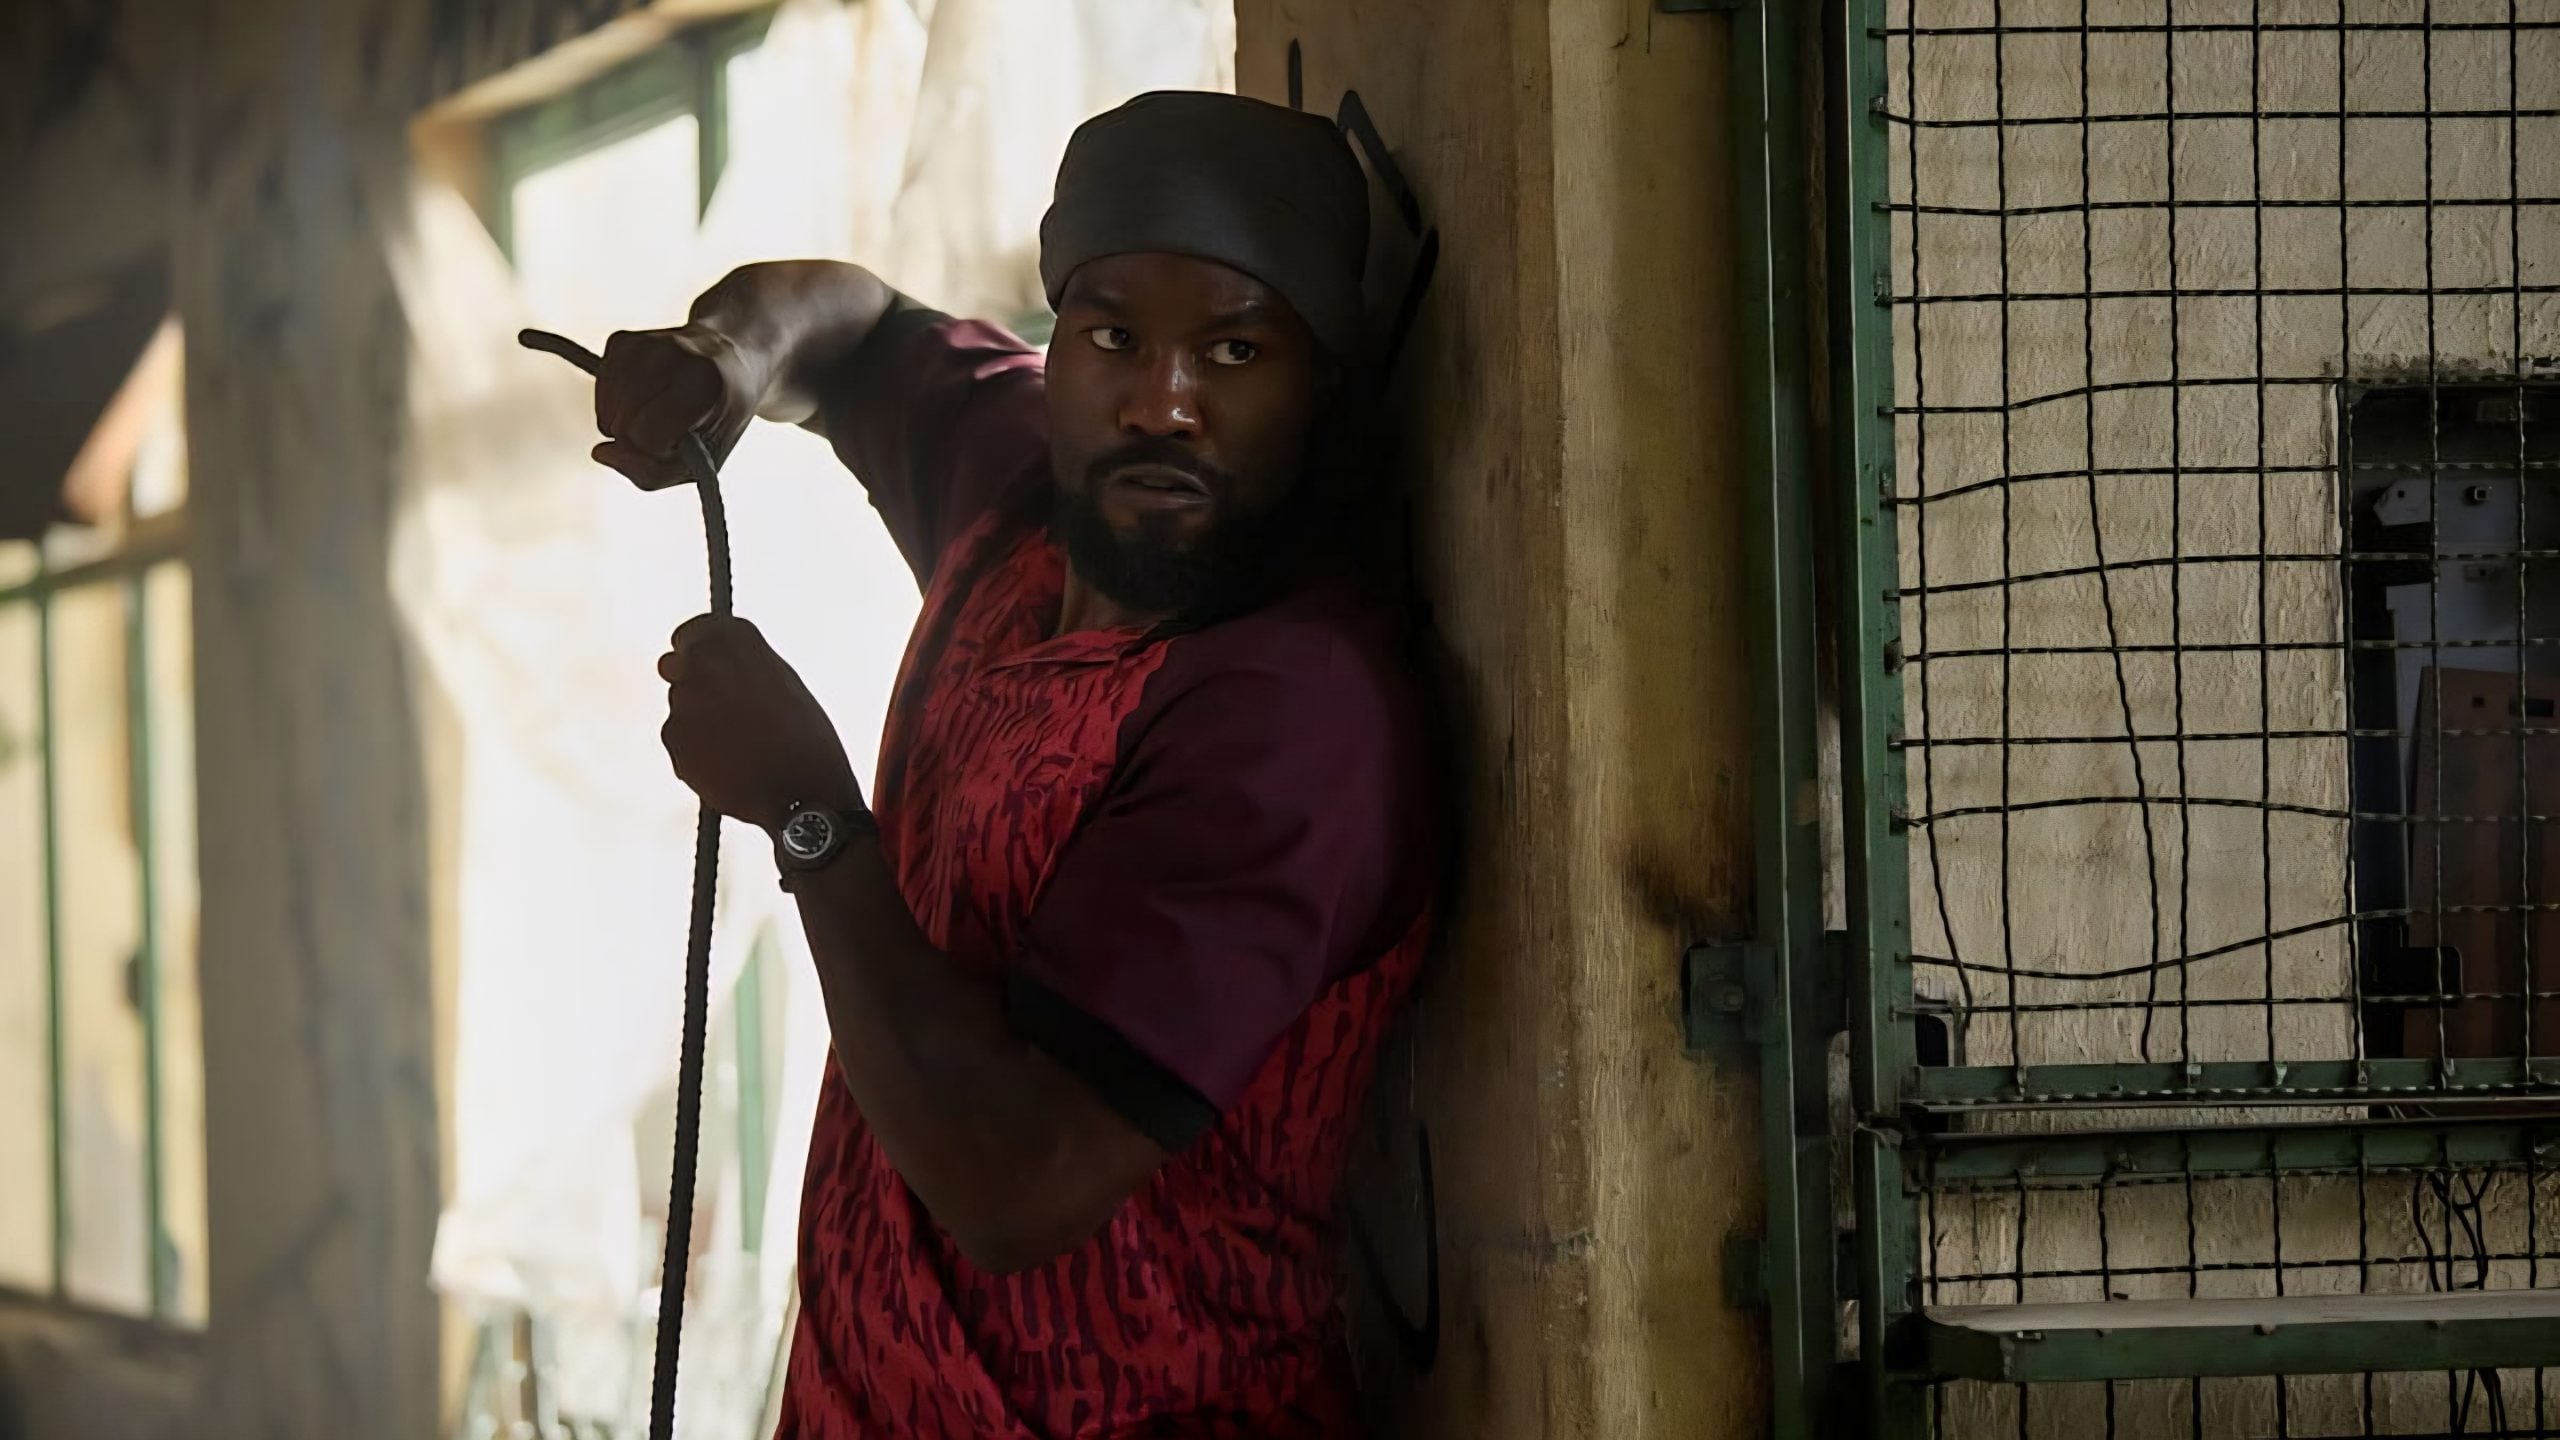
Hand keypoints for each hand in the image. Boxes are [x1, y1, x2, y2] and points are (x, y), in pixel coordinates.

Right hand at [591, 324, 766, 491]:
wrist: (731, 361)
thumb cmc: (718, 414)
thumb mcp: (707, 456)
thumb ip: (653, 472)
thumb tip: (601, 453)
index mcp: (705, 383)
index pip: (648, 435)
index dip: (654, 451)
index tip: (675, 443)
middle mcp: (674, 353)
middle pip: (623, 421)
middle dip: (636, 438)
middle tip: (665, 430)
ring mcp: (644, 342)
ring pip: (608, 406)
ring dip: (622, 422)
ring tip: (655, 415)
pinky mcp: (623, 339)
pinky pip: (601, 388)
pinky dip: (614, 403)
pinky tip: (641, 398)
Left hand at [657, 615, 860, 830]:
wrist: (801, 794)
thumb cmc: (805, 740)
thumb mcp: (784, 685)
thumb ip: (742, 667)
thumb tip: (704, 664)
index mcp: (736, 643)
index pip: (693, 631)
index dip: (694, 647)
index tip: (699, 660)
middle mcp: (704, 663)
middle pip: (678, 665)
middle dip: (693, 683)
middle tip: (724, 711)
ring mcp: (683, 701)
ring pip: (681, 705)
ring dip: (699, 721)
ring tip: (740, 746)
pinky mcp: (673, 739)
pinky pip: (679, 740)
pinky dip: (696, 750)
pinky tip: (729, 764)